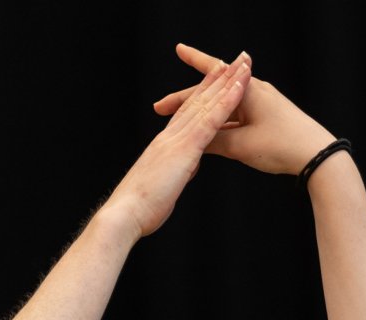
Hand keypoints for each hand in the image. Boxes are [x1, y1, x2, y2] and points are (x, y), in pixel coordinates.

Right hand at [102, 52, 250, 235]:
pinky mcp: (184, 148)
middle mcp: (170, 135)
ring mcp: (177, 139)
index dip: (200, 94)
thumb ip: (178, 170)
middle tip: (233, 60)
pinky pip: (209, 121)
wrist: (124, 213)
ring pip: (205, 104)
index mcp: (165, 144)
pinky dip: (225, 103)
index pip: (186, 113)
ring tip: (242, 64)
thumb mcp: (164, 185)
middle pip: (196, 101)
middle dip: (215, 80)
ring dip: (225, 83)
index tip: (213, 79)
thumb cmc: (140, 209)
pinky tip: (238, 89)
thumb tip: (189, 165)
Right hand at [153, 42, 337, 176]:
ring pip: (224, 106)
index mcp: (247, 89)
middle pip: (214, 91)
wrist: (317, 156)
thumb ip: (213, 140)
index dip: (193, 61)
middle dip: (187, 99)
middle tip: (162, 108)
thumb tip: (193, 139)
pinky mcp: (268, 117)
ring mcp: (262, 103)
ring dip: (203, 113)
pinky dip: (221, 123)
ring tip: (181, 123)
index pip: (213, 72)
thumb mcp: (240, 145)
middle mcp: (255, 90)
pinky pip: (237, 116)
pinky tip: (209, 135)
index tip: (178, 49)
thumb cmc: (281, 146)